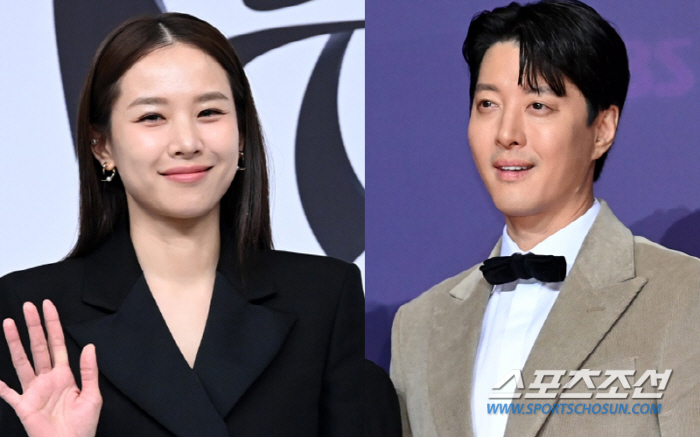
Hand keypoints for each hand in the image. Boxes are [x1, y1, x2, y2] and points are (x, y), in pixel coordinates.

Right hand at [0, 300, 101, 436]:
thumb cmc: (83, 425)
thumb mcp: (92, 395)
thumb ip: (89, 371)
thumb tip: (89, 345)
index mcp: (65, 375)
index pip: (57, 344)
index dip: (53, 325)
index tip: (47, 306)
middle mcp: (47, 379)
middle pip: (38, 347)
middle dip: (33, 326)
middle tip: (28, 306)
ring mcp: (33, 391)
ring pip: (21, 362)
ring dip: (15, 343)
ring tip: (8, 324)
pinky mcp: (23, 406)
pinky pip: (8, 395)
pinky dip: (0, 388)